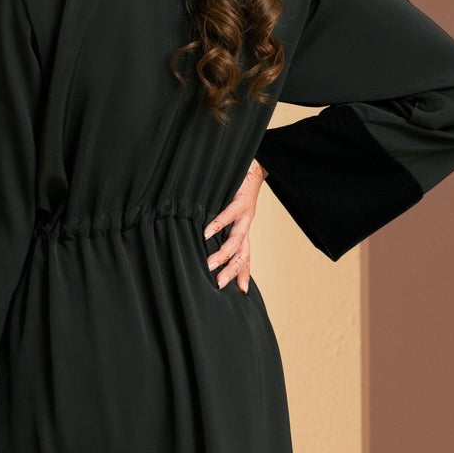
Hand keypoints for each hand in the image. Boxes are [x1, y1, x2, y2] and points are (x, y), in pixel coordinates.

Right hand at [204, 159, 262, 290]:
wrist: (254, 160)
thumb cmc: (237, 184)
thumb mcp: (229, 208)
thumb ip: (218, 224)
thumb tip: (200, 236)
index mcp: (243, 227)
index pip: (244, 255)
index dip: (244, 273)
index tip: (242, 292)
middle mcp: (246, 223)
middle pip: (242, 253)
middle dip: (231, 270)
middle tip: (218, 285)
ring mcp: (246, 213)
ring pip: (237, 239)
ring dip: (223, 254)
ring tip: (210, 265)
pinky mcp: (241, 199)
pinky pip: (229, 214)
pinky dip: (218, 224)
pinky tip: (207, 232)